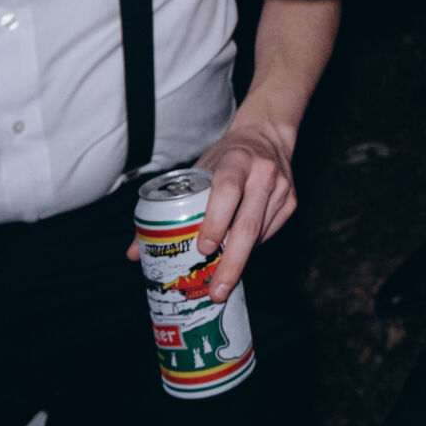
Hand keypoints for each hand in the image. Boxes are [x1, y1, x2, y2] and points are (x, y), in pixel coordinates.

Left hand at [124, 118, 298, 302]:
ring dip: (239, 259)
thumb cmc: (226, 155)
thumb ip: (168, 207)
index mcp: (236, 160)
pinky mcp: (291, 202)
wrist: (267, 134)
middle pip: (248, 225)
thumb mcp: (197, 170)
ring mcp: (281, 189)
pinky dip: (252, 246)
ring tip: (222, 283)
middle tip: (217, 291)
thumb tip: (134, 252)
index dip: (215, 221)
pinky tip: (238, 252)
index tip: (202, 249)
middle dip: (231, 263)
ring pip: (259, 235)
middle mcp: (263, 173)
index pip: (227, 191)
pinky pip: (268, 233)